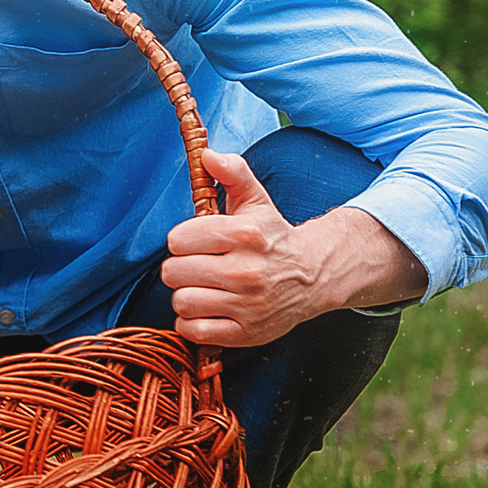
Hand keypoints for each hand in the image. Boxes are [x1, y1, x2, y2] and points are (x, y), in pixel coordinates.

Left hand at [161, 153, 423, 347]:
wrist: (313, 276)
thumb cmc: (272, 236)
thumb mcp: (255, 199)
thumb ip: (231, 172)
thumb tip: (207, 154)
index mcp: (244, 234)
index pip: (178, 240)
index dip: (183, 240)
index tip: (197, 242)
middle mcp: (246, 271)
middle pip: (174, 272)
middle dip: (181, 267)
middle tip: (198, 266)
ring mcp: (247, 305)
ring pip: (181, 302)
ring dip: (186, 295)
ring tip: (204, 287)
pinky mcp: (246, 333)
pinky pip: (194, 331)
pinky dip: (193, 323)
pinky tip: (207, 309)